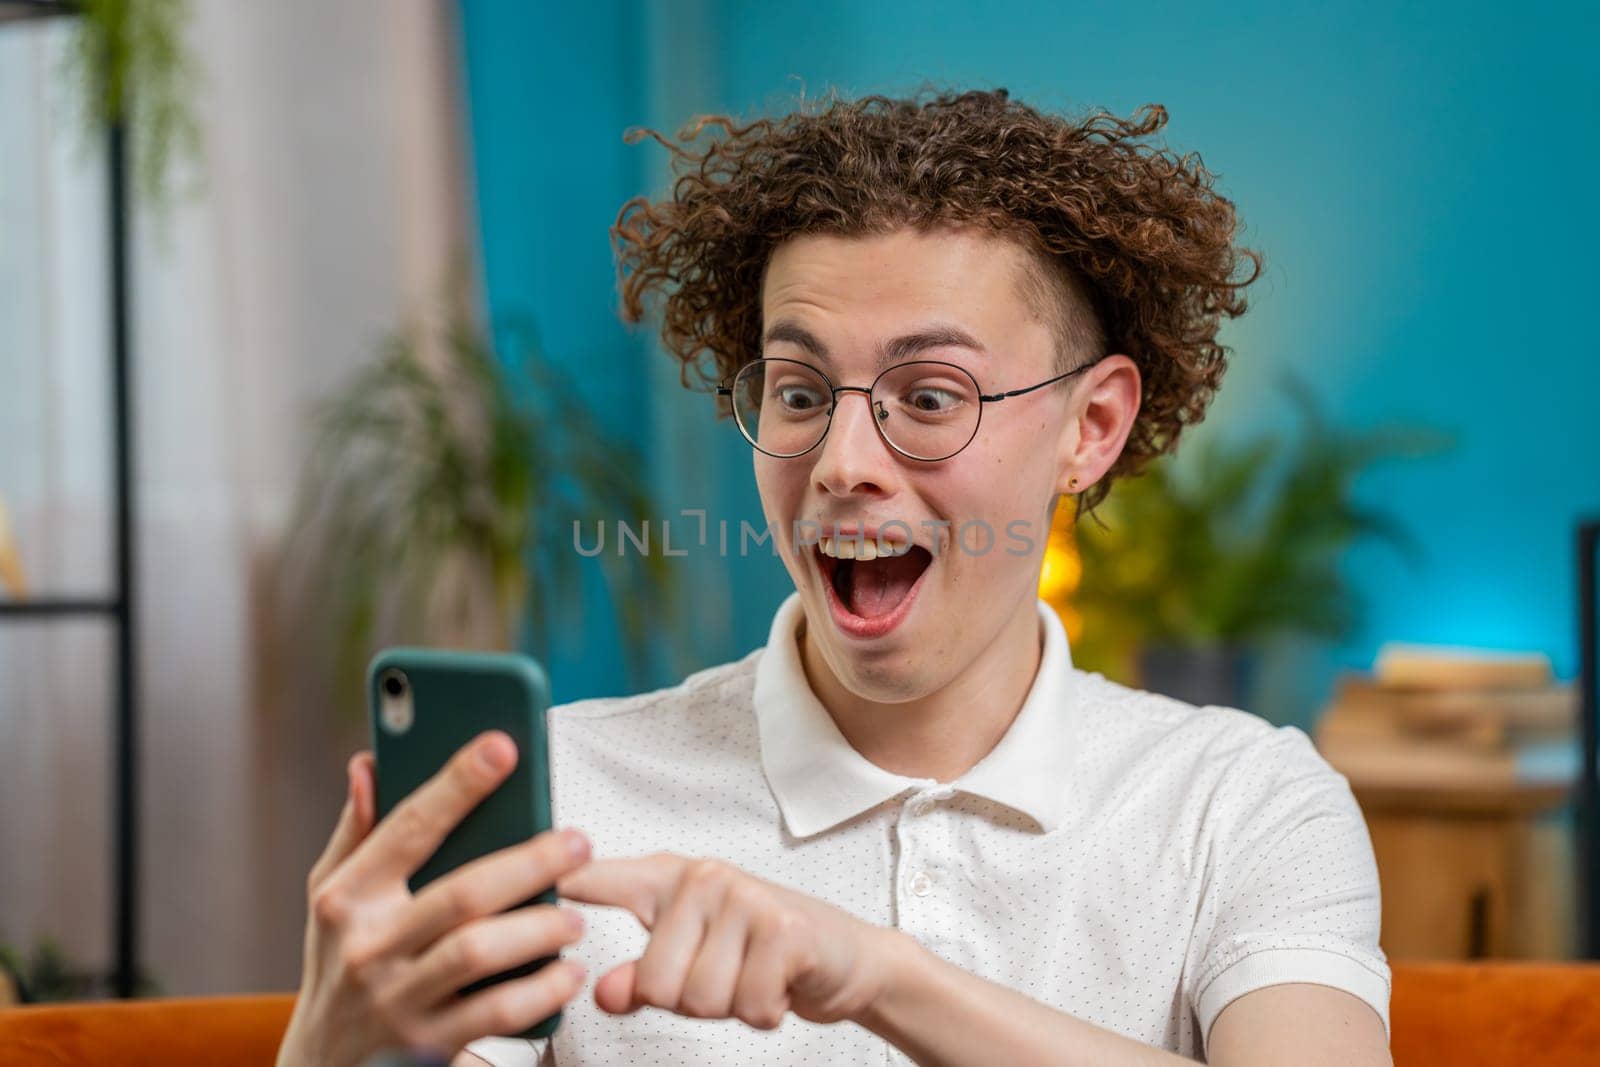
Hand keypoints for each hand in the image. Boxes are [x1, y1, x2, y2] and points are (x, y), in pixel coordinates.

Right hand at [277, 733, 592, 1066]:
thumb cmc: (340, 961)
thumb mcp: (329, 897)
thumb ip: (357, 830)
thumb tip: (368, 763)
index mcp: (346, 897)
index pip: (408, 828)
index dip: (457, 784)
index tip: (503, 747)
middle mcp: (367, 947)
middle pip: (461, 893)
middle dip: (529, 863)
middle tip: (577, 843)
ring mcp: (396, 1000)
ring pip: (480, 953)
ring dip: (540, 929)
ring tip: (575, 916)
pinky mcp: (425, 1046)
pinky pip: (495, 1014)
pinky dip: (541, 991)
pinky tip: (567, 972)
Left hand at [557, 854, 905, 1031]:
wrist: (845, 955)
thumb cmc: (759, 953)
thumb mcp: (692, 960)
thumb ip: (641, 974)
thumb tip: (605, 992)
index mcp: (669, 880)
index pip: (599, 877)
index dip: (560, 881)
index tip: (527, 877)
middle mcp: (703, 878)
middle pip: (654, 983)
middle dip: (688, 1002)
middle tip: (724, 976)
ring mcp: (745, 899)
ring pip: (699, 1000)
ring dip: (730, 1007)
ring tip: (751, 976)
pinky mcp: (783, 929)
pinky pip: (747, 1006)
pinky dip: (765, 1012)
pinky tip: (778, 983)